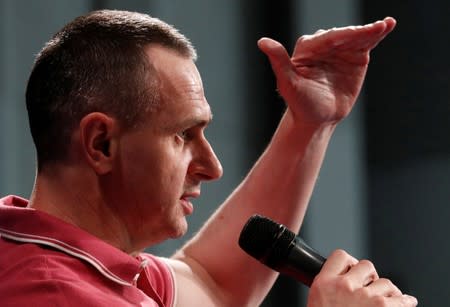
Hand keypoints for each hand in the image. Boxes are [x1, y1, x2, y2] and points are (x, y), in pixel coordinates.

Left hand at [258, 17, 395, 126]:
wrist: (317, 119)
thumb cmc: (300, 103)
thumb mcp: (288, 83)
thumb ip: (279, 60)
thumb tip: (262, 41)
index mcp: (307, 48)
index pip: (328, 39)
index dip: (344, 35)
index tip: (358, 33)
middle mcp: (324, 45)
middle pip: (344, 36)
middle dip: (359, 32)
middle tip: (376, 28)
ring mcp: (341, 50)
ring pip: (356, 37)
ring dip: (371, 30)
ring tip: (385, 25)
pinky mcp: (355, 57)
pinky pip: (366, 43)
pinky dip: (376, 34)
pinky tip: (387, 25)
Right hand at [307, 249, 417, 306]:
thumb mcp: (317, 303)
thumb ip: (329, 290)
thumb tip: (343, 283)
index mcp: (324, 283)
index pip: (340, 256)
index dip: (350, 263)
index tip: (353, 271)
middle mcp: (344, 286)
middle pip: (366, 265)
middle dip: (370, 276)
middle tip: (370, 289)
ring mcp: (364, 297)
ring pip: (385, 282)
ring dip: (388, 291)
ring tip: (387, 301)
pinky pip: (401, 299)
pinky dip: (406, 302)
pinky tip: (407, 303)